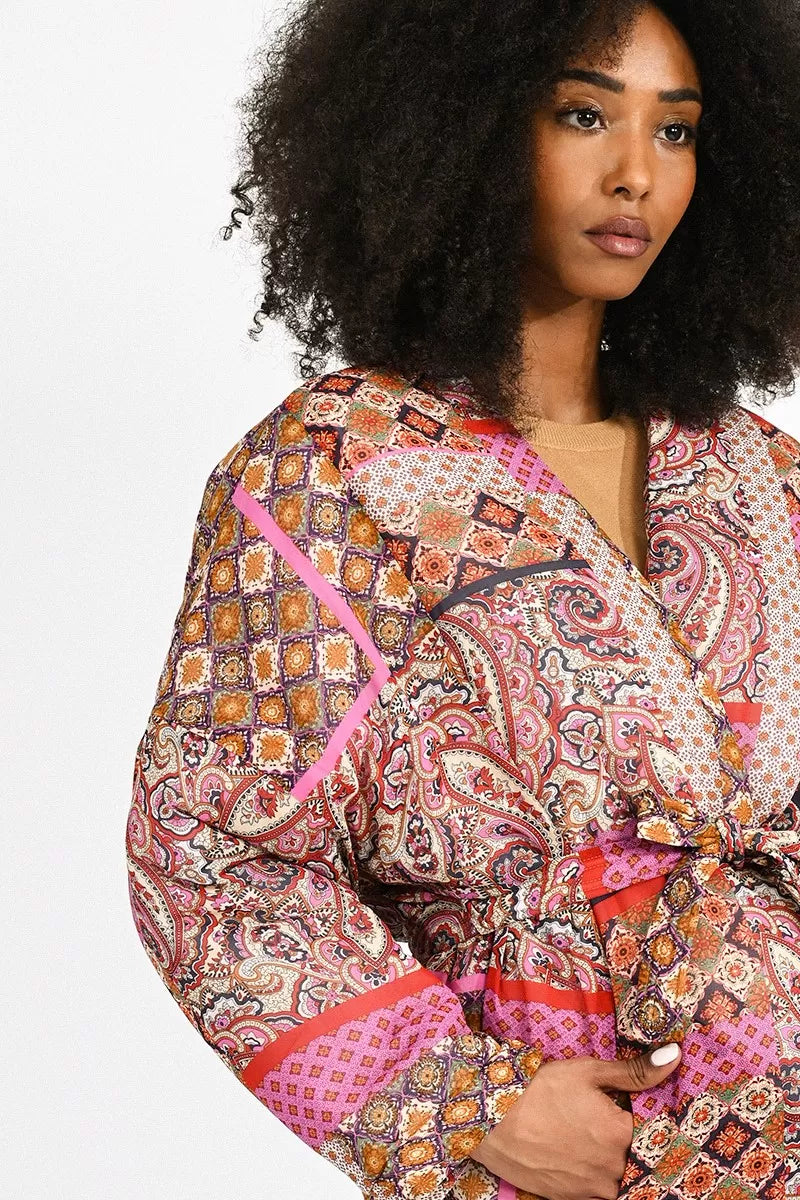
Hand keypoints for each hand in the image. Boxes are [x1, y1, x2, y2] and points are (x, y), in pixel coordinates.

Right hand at [470, 1043, 680, 1199]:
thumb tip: (674, 1056)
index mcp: (621, 1134)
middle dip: (626, 1139)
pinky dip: (594, 1173)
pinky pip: (597, 1189)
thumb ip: (634, 1071)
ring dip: (611, 1158)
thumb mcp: (587, 1071)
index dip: (644, 1117)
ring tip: (588, 1134)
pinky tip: (577, 1151)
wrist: (493, 1122)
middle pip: (635, 1154)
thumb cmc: (540, 1092)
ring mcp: (593, 1189)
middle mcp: (613, 1169)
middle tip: (603, 1119)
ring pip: (618, 1175)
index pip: (653, 1128)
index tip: (632, 1107)